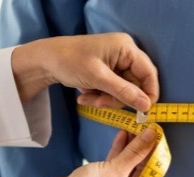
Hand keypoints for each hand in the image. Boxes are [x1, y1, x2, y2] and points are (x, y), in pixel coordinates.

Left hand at [11, 33, 158, 110]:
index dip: (149, 93)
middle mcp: (124, 53)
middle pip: (134, 84)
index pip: (149, 73)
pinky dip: (100, 95)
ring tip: (87, 98)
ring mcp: (115, 62)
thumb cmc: (70, 61)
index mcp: (126, 48)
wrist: (44, 60)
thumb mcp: (98, 78)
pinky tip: (84, 94)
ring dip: (106, 99)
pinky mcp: (106, 71)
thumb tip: (147, 105)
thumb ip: (124, 92)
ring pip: (122, 90)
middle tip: (99, 103)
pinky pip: (112, 89)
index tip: (143, 111)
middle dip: (116, 98)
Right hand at [21, 129, 155, 176]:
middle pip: (141, 168)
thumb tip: (153, 135)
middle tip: (148, 127)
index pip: (153, 174)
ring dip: (130, 146)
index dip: (156, 152)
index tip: (159, 134)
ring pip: (128, 165)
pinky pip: (116, 165)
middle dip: (143, 147)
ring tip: (135, 127)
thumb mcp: (116, 169)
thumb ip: (136, 151)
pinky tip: (122, 135)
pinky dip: (119, 151)